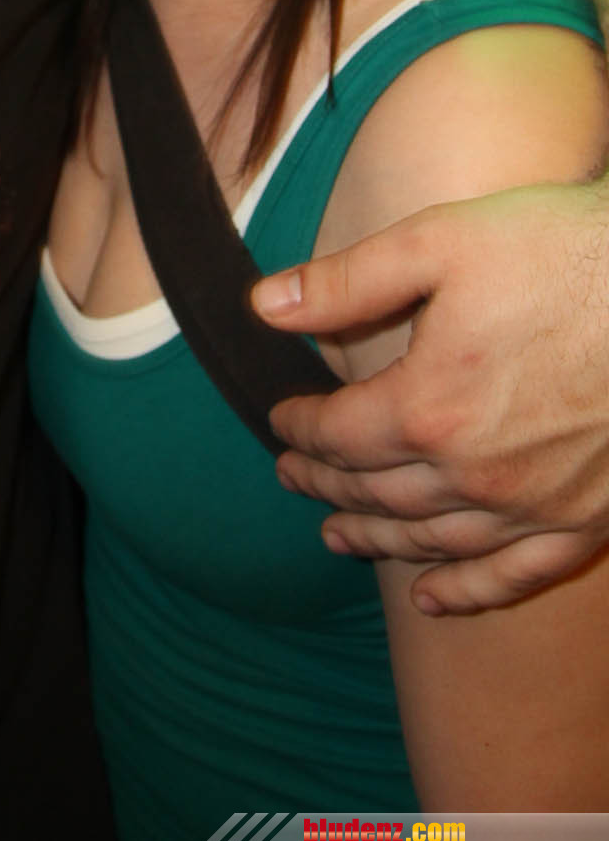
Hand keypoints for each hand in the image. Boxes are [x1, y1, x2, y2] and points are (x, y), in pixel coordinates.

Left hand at [250, 179, 608, 613]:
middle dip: (325, 483)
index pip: (338, 434)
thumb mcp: (437, 242)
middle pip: (376, 492)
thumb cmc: (556, 249)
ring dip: (376, 540)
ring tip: (336, 534)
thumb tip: (263, 306)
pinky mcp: (588, 518)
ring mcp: (536, 504)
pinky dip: (467, 590)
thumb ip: (345, 283)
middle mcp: (477, 472)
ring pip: (433, 541)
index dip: (298, 429)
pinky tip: (433, 598)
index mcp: (430, 405)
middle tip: (291, 476)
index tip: (278, 420)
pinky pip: (515, 573)